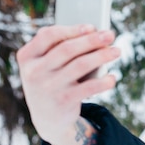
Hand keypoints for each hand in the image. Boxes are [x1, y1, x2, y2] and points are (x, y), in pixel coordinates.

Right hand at [17, 24, 119, 144]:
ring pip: (81, 65)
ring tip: (117, 51)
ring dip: (102, 56)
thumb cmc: (52, 82)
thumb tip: (96, 35)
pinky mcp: (64, 101)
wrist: (47, 118)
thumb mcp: (47, 65)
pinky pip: (89, 87)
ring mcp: (49, 87)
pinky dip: (104, 81)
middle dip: (92, 40)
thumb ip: (62, 49)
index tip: (91, 27)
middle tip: (110, 35)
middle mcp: (35, 71)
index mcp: (28, 57)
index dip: (72, 29)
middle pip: (67, 49)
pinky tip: (112, 77)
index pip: (48, 35)